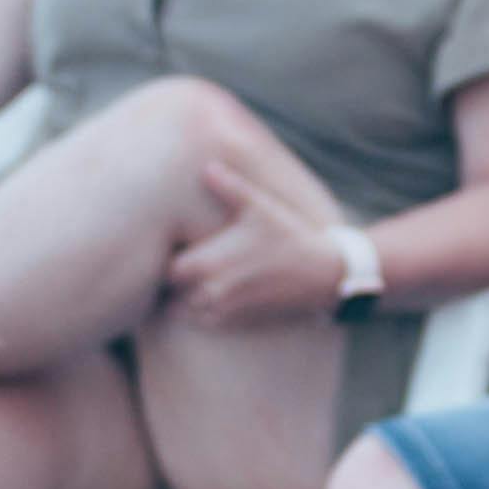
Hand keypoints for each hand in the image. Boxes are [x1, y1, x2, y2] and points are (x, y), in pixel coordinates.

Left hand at [157, 163, 353, 328]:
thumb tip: (207, 167)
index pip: (167, 269)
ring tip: (189, 279)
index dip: (167, 258)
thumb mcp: (259, 206)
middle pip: (171, 291)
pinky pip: (206, 322)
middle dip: (173, 278)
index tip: (175, 245)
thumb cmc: (287, 235)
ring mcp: (225, 309)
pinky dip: (200, 312)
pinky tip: (207, 294)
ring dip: (183, 297)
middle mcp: (211, 291)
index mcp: (208, 263)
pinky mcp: (238, 321)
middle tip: (178, 259)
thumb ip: (229, 187)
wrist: (321, 274)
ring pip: (185, 310)